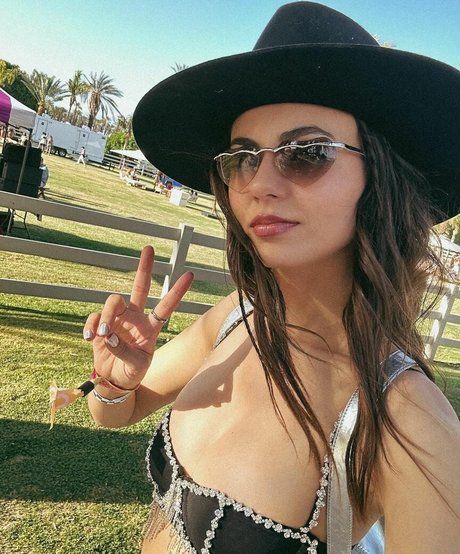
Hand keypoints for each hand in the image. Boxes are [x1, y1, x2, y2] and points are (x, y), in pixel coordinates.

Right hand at [83, 245, 192, 389]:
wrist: (114, 381)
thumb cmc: (131, 372)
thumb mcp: (135, 366)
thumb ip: (123, 351)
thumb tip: (107, 335)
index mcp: (151, 328)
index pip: (166, 306)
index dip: (177, 291)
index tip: (190, 274)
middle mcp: (136, 318)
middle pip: (141, 287)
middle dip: (145, 268)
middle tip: (149, 248)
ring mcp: (118, 319)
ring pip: (113, 301)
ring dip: (107, 316)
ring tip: (102, 335)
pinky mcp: (101, 325)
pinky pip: (95, 316)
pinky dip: (91, 325)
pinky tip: (89, 338)